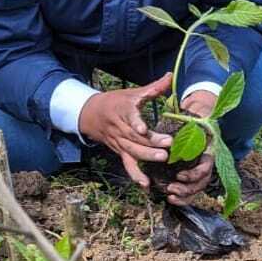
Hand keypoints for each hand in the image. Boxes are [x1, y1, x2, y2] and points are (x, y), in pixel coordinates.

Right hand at [79, 74, 173, 188]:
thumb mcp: (132, 93)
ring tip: (163, 159)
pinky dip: (136, 175)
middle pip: (134, 137)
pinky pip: (127, 165)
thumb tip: (170, 76)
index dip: (136, 123)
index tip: (143, 129)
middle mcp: (120, 128)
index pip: (129, 117)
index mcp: (123, 110)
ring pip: (132, 151)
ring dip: (146, 157)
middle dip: (151, 142)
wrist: (90, 114)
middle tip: (168, 145)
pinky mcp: (119, 152)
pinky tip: (146, 185)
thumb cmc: (116, 102)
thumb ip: (153, 88)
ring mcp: (119, 142)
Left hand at [162, 89, 217, 204]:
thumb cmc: (191, 122)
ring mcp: (200, 172)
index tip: (179, 175)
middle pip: (202, 183)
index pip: (206, 169)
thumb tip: (177, 126)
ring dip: (184, 195)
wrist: (196, 124)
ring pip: (197, 189)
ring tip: (170, 195)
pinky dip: (182, 198)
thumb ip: (187, 125)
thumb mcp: (191, 121)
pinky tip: (171, 199)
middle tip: (171, 188)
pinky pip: (191, 192)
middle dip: (187, 189)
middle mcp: (207, 164)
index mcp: (208, 152)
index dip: (193, 175)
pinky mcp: (192, 177)